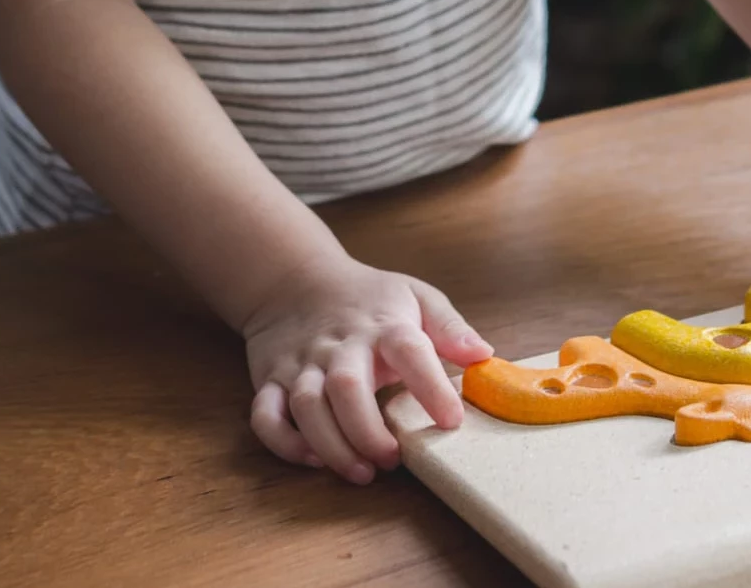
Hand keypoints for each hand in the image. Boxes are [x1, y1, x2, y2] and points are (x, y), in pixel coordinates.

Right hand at [244, 255, 492, 483]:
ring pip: (307, 406)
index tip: (451, 421)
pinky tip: (313, 459)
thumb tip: (484, 356)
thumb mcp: (415, 297)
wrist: (295, 280)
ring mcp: (301, 363)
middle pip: (347, 387)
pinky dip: (284, 442)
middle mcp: (340, 345)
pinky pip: (265, 415)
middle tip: (393, 460)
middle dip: (369, 431)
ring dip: (332, 445)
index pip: (410, 351)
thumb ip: (450, 328)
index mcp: (383, 325)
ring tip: (362, 471)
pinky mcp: (271, 379)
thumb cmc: (367, 297)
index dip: (432, 387)